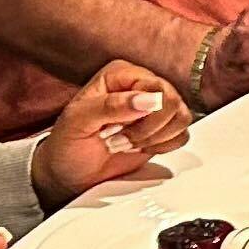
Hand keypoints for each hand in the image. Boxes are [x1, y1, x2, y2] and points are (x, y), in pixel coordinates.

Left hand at [32, 59, 185, 205]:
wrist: (70, 173)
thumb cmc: (67, 144)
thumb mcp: (77, 122)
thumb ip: (110, 106)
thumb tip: (149, 99)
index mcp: (121, 74)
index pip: (155, 85)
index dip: (144, 112)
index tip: (118, 128)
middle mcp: (141, 87)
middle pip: (173, 101)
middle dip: (148, 129)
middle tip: (121, 139)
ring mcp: (154, 108)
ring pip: (181, 118)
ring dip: (155, 139)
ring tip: (128, 144)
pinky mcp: (162, 129)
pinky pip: (182, 135)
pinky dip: (163, 147)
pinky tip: (140, 148)